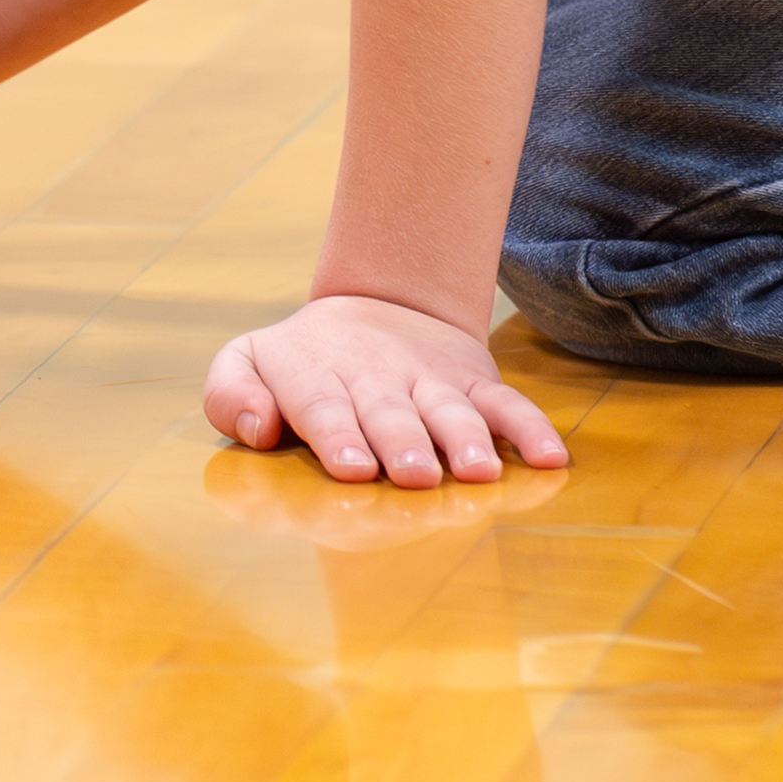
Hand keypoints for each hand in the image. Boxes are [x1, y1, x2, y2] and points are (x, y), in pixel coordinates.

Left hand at [206, 292, 568, 488]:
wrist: (376, 306)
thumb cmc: (300, 361)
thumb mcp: (246, 361)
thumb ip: (231, 394)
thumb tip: (256, 428)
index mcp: (315, 377)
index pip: (323, 406)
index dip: (337, 435)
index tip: (351, 468)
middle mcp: (375, 379)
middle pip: (389, 414)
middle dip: (402, 444)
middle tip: (413, 475)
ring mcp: (429, 381)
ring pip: (449, 411)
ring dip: (464, 440)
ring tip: (478, 471)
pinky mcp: (472, 381)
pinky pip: (506, 403)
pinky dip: (530, 427)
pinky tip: (551, 457)